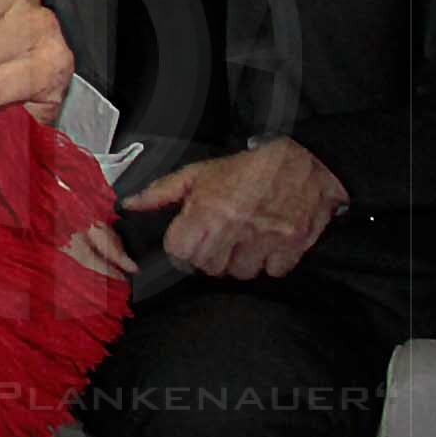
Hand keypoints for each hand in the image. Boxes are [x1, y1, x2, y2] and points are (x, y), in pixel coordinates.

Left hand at [127, 137, 347, 283]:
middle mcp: (235, 228)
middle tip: (219, 239)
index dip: (181, 250)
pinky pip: (272, 272)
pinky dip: (269, 263)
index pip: (179, 252)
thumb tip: (131, 204)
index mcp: (208, 210)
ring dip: (239, 262)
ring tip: (243, 240)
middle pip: (208, 267)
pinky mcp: (292, 246)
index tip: (188, 243)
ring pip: (240, 273)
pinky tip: (266, 244)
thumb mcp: (198, 173)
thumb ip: (162, 192)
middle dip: (209, 256)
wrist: (304, 163)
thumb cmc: (249, 169)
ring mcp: (265, 239)